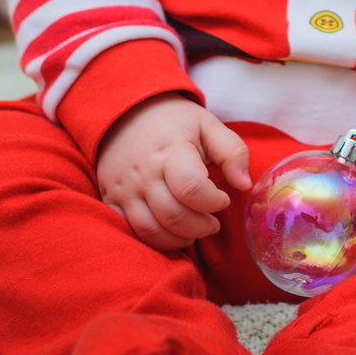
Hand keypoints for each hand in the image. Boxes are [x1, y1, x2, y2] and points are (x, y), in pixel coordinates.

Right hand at [95, 96, 251, 250]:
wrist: (124, 114)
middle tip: (212, 222)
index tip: (222, 199)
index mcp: (171, 152)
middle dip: (201, 227)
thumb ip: (233, 151)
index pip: (192, 189)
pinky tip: (170, 231)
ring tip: (194, 230)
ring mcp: (124, 190)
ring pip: (152, 231)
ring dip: (179, 239)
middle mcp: (144, 174)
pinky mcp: (111, 201)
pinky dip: (154, 240)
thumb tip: (244, 184)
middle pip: (174, 216)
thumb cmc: (173, 122)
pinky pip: (132, 232)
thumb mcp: (208, 125)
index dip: (213, 201)